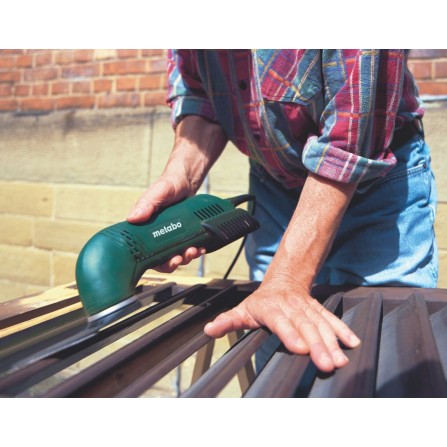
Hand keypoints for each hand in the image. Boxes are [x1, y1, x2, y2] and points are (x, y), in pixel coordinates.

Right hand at [127, 175, 203, 271]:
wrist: (186, 181)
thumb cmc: (168, 184)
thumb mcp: (158, 192)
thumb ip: (147, 203)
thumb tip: (133, 218)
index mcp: (143, 228)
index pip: (144, 253)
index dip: (156, 262)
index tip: (167, 261)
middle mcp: (155, 235)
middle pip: (161, 259)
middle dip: (172, 262)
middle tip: (180, 258)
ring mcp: (169, 236)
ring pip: (175, 256)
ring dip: (185, 257)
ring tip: (193, 250)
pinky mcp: (181, 235)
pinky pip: (186, 248)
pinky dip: (194, 251)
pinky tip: (200, 247)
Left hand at [204, 276, 360, 371]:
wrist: (283, 280)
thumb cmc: (261, 301)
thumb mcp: (243, 308)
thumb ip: (227, 321)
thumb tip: (209, 330)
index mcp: (271, 308)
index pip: (281, 322)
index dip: (290, 334)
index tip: (300, 348)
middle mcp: (291, 307)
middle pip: (305, 326)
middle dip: (317, 344)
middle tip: (327, 362)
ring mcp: (307, 308)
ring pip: (320, 324)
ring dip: (332, 341)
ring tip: (341, 358)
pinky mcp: (318, 310)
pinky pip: (331, 319)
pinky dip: (343, 330)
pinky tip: (352, 342)